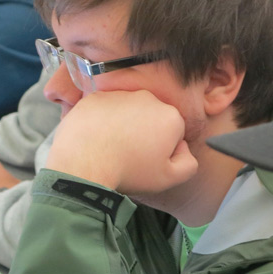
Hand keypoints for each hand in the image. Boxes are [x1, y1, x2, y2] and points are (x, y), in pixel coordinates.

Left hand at [45, 90, 197, 194]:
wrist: (84, 163)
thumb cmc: (128, 172)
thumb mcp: (168, 178)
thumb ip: (188, 163)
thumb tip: (184, 149)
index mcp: (170, 116)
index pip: (174, 130)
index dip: (164, 148)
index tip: (150, 160)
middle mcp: (148, 98)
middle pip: (152, 116)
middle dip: (145, 132)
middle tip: (131, 154)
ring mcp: (120, 95)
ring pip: (127, 110)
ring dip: (124, 124)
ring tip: (112, 147)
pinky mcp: (96, 96)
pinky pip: (105, 108)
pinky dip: (102, 120)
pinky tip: (96, 138)